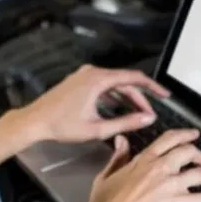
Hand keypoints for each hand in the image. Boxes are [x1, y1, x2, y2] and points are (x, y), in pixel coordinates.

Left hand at [19, 64, 170, 143]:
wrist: (35, 121)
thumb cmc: (60, 125)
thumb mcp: (98, 128)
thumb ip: (126, 123)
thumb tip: (147, 119)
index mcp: (98, 80)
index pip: (134, 78)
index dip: (152, 87)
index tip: (165, 94)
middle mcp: (92, 73)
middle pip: (125, 81)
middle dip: (140, 97)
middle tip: (150, 113)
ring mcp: (84, 76)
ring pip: (114, 83)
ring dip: (127, 97)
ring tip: (138, 113)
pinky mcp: (79, 81)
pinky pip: (103, 85)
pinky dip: (114, 95)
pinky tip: (119, 108)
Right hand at [58, 129, 200, 201]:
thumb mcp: (106, 176)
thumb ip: (118, 157)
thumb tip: (121, 141)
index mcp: (142, 161)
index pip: (168, 140)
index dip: (183, 135)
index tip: (192, 134)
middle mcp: (159, 168)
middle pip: (187, 152)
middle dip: (198, 154)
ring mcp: (170, 185)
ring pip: (199, 173)